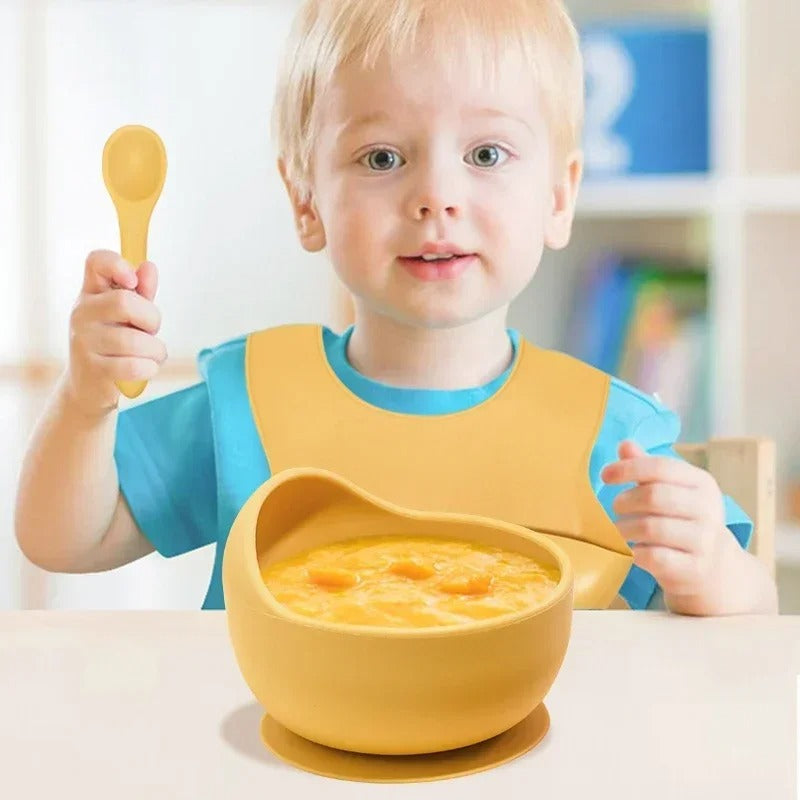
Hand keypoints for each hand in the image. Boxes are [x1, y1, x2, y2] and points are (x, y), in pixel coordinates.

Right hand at [67, 250, 166, 415]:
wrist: (89, 387)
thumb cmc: (114, 344)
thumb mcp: (128, 315)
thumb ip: (142, 292)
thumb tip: (149, 267)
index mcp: (91, 293)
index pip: (96, 262)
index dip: (117, 264)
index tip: (133, 281)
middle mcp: (82, 313)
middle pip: (125, 302)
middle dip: (152, 318)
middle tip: (150, 330)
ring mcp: (84, 342)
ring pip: (135, 340)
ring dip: (156, 350)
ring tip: (152, 354)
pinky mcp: (93, 370)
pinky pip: (135, 366)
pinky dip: (150, 368)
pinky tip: (146, 368)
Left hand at [601, 440, 740, 614]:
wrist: (716, 570)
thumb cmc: (684, 522)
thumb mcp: (673, 491)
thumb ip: (648, 469)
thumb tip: (625, 445)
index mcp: (702, 484)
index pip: (661, 467)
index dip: (628, 468)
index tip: (605, 475)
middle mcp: (708, 510)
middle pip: (654, 496)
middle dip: (625, 501)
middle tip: (615, 508)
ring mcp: (704, 541)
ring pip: (651, 528)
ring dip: (625, 529)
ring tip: (619, 530)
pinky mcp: (695, 569)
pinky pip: (654, 557)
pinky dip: (636, 552)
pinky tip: (633, 550)